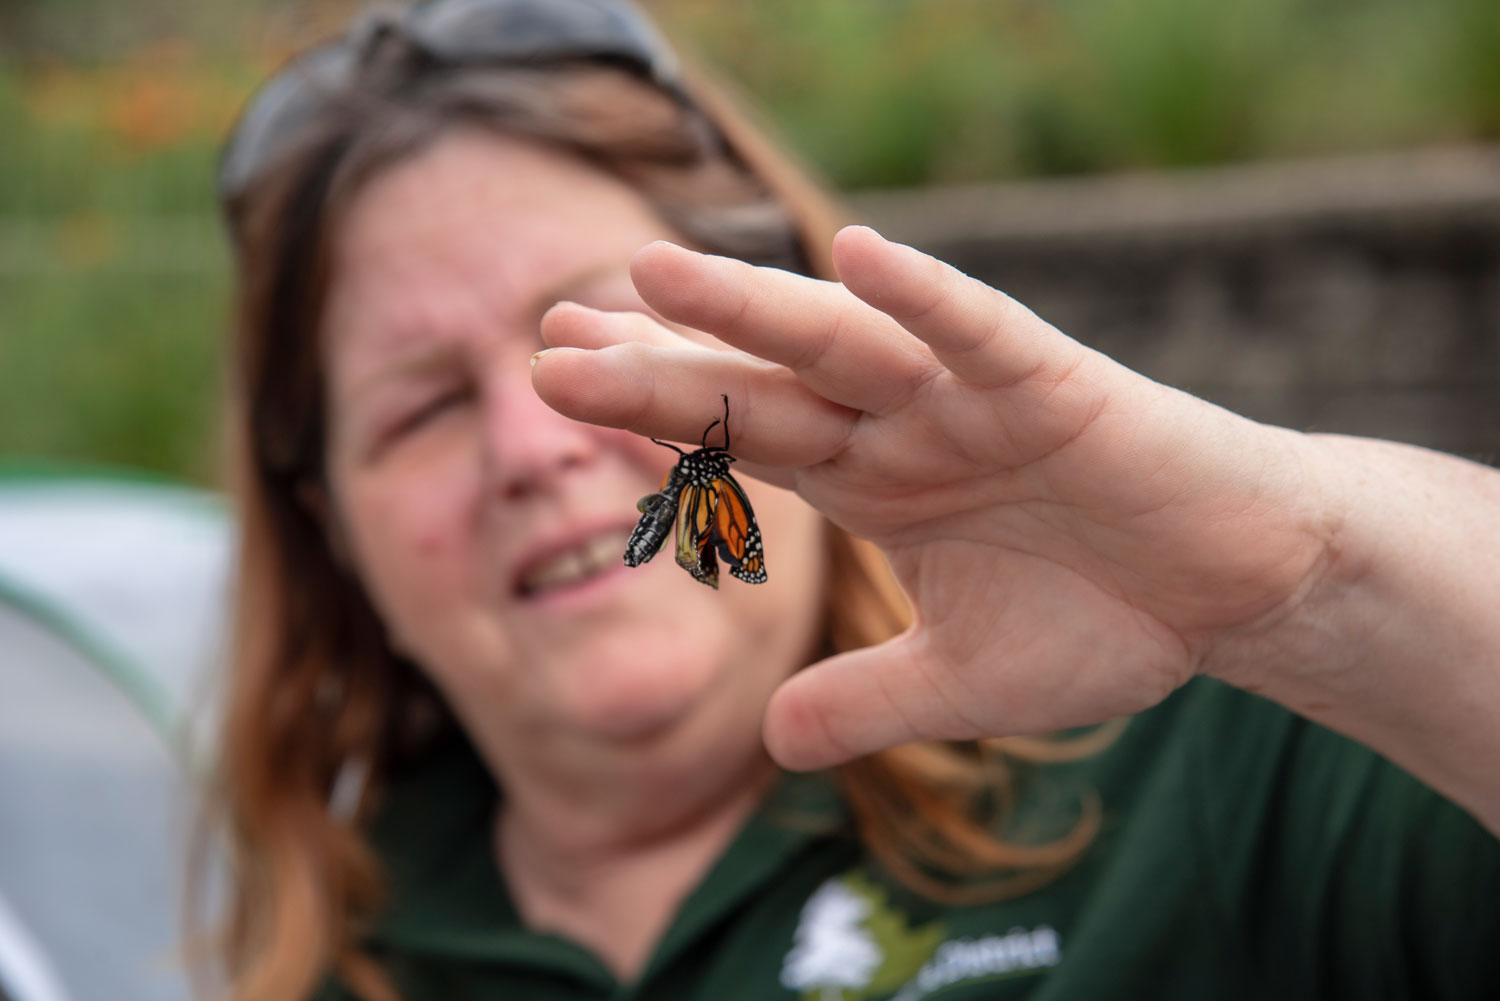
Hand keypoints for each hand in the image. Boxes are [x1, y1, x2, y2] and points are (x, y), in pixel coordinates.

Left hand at [532, 226, 1339, 769]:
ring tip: (654, 272)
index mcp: (875, 483)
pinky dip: (927, 299)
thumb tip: (767, 741)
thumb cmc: (1106, 617)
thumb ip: (865, 703)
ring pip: (846, 346)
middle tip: (549, 336)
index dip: (653, 414)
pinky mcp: (1056, 388)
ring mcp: (971, 401)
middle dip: (660, 363)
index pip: (738, 438)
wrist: (1233, 591)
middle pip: (761, 385)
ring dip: (755, 309)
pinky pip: (982, 332)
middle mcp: (905, 428)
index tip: (555, 388)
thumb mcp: (962, 684)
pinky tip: (858, 258)